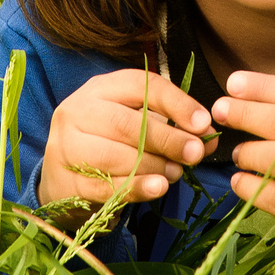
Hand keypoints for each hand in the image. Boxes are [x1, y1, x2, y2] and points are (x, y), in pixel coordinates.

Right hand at [38, 70, 211, 208]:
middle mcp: (78, 110)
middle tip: (195, 153)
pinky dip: (134, 187)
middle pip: (126, 122)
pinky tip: (157, 188)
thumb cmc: (109, 142)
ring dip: (152, 165)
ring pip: (113, 154)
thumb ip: (173, 127)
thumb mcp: (139, 124)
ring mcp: (65, 145)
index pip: (141, 85)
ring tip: (176, 174)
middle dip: (167, 138)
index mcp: (101, 88)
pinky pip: (103, 185)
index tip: (203, 122)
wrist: (64, 176)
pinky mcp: (63, 179)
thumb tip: (211, 136)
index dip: (175, 103)